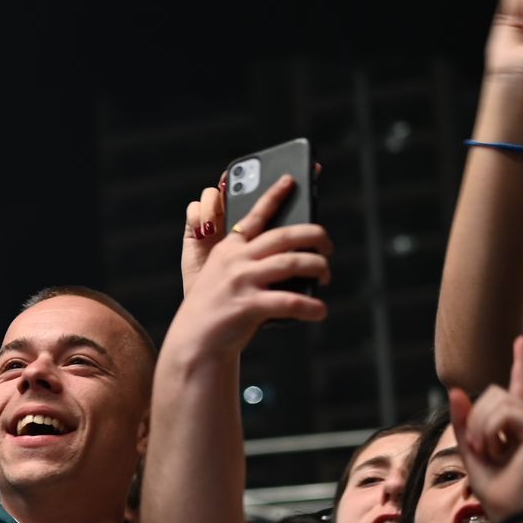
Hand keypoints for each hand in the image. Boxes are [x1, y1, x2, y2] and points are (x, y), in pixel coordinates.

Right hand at [166, 175, 331, 356]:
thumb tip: (294, 260)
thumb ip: (252, 263)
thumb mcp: (225, 277)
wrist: (195, 343)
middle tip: (328, 245)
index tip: (291, 179)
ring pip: (291, 263)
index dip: (274, 195)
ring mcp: (241, 282)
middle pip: (284, 236)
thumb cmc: (217, 310)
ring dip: (317, 267)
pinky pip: (289, 301)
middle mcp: (235, 260)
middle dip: (314, 235)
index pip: (255, 215)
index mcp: (228, 249)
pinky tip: (320, 311)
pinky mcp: (248, 306)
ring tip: (326, 275)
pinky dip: (310, 306)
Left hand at [447, 336, 522, 521]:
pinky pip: (504, 414)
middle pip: (494, 392)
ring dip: (480, 428)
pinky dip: (489, 432)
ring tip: (488, 453)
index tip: (520, 339)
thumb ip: (463, 422)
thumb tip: (455, 390)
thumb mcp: (470, 451)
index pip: (518, 385)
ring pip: (497, 401)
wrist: (514, 514)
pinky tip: (495, 452)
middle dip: (475, 418)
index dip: (519, 362)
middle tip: (479, 448)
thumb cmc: (496, 489)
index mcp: (517, 423)